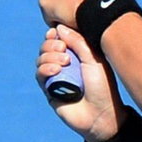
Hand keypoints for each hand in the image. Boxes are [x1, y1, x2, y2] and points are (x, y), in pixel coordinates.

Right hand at [35, 25, 125, 141]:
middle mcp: (67, 63)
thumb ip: (78, 41)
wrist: (100, 114)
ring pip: (41, 58)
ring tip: (64, 63)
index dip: (56, 33)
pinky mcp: (49, 89)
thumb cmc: (102, 86)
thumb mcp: (93, 59)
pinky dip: (44, 69)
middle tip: (64, 49)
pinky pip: (39, 74)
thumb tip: (59, 27)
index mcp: (79, 53)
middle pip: (48, 45)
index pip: (60, 37)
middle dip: (52, 44)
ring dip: (49, 56)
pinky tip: (55, 71)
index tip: (57, 31)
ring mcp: (57, 75)